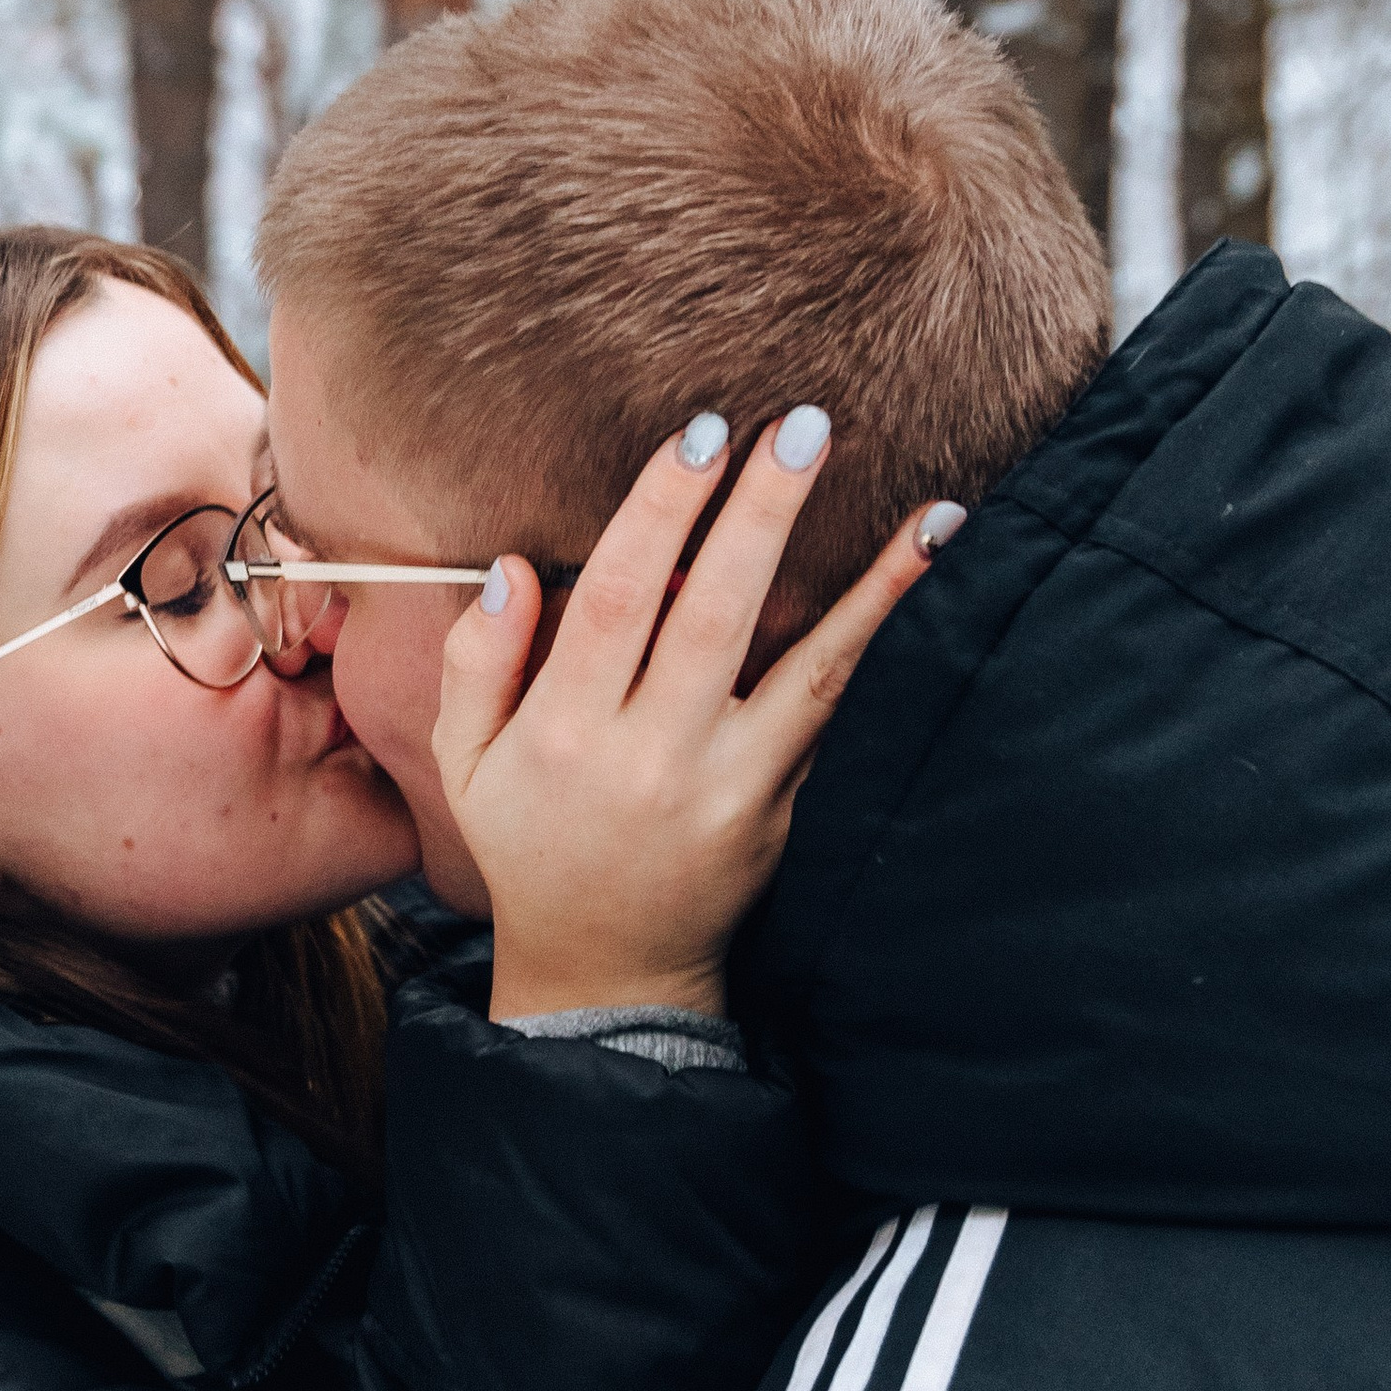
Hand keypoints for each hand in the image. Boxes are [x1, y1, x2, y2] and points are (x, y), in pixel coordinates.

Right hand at [436, 412, 960, 1026]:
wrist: (606, 964)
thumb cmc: (531, 840)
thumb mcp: (466, 761)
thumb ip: (478, 662)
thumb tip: (514, 567)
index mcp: (563, 731)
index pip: (616, 600)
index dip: (658, 513)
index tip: (699, 437)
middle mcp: (648, 754)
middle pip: (710, 614)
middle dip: (756, 515)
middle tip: (799, 425)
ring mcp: (724, 780)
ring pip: (797, 660)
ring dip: (858, 569)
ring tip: (913, 493)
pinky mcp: (776, 797)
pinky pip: (830, 695)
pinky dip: (876, 618)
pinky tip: (924, 549)